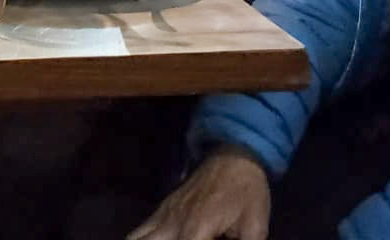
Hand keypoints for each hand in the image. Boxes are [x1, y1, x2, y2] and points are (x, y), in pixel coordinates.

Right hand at [128, 147, 270, 239]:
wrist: (233, 158)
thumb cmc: (246, 193)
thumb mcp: (254, 227)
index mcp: (196, 229)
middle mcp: (172, 224)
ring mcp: (162, 215)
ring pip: (135, 237)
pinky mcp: (161, 210)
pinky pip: (138, 231)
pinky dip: (141, 238)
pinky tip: (158, 239)